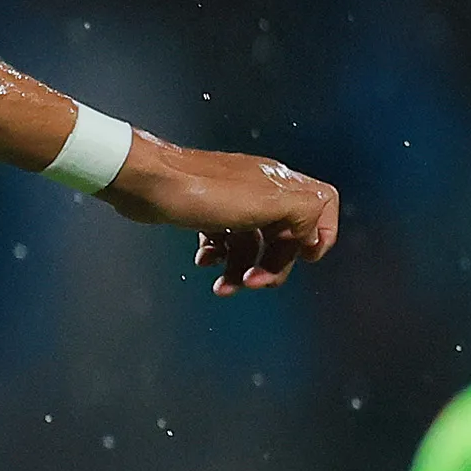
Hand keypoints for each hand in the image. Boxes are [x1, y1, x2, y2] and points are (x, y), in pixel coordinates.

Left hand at [99, 138, 339, 294]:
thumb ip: (303, 213)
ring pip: (251, 243)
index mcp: (281, 184)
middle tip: (255, 284)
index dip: (321, 234)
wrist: (148, 182)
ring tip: (224, 287)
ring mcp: (232, 201)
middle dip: (274, 265)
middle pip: (285, 234)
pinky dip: (218, 256)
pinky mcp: (206, 210)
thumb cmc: (204, 191)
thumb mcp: (268, 202)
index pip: (322, 204)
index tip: (305, 259)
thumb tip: (309, 234)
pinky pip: (223, 240)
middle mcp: (261, 190)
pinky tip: (204, 262)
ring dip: (242, 269)